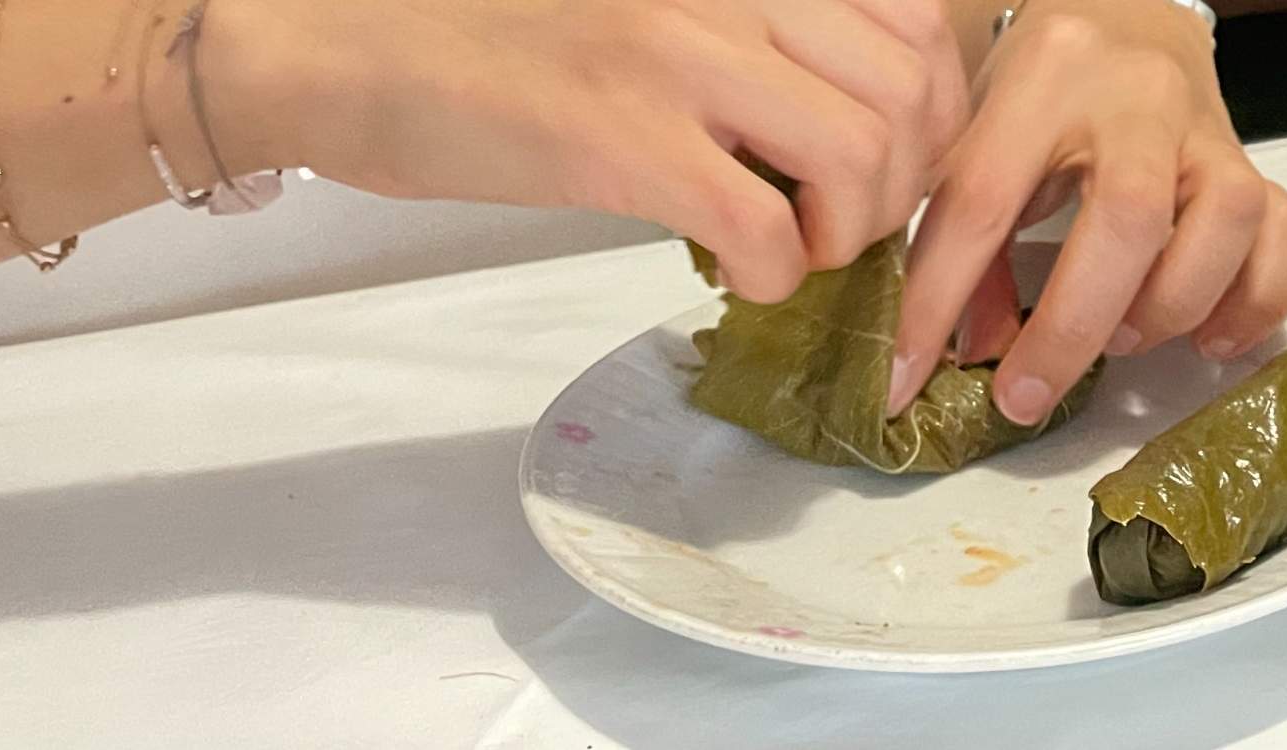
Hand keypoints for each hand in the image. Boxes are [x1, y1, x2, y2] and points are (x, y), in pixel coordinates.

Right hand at [212, 0, 968, 302]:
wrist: (351, 54)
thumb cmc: (494, 42)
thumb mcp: (653, 14)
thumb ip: (751, 43)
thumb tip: (852, 124)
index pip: (917, 19)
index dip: (935, 108)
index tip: (893, 162)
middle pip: (909, 93)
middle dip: (905, 183)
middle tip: (843, 224)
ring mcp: (673, 60)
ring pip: (859, 155)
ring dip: (848, 230)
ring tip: (796, 248)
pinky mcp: (618, 140)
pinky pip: (764, 225)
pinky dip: (776, 271)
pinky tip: (739, 271)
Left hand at [891, 0, 1286, 424]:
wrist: (1129, 17)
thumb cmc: (1043, 90)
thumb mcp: (979, 135)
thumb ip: (968, 239)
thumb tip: (971, 353)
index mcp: (1043, 77)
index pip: (984, 198)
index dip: (938, 300)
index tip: (907, 378)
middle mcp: (1139, 97)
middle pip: (1128, 218)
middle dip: (1071, 328)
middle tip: (1027, 393)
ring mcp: (1208, 129)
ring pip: (1227, 221)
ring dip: (1171, 307)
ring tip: (1123, 341)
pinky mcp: (1254, 161)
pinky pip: (1284, 234)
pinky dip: (1253, 302)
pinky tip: (1207, 337)